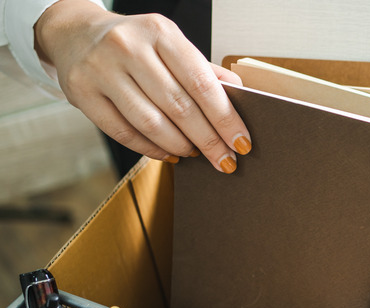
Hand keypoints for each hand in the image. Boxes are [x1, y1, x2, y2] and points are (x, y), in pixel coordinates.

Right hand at [34, 0, 250, 172]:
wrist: (77, 34)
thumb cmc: (135, 43)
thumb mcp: (170, 44)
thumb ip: (203, 69)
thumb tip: (239, 94)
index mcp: (161, 32)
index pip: (202, 83)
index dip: (226, 118)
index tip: (242, 142)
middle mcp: (130, 47)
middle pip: (179, 107)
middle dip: (208, 141)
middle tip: (226, 161)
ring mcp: (102, 70)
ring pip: (151, 123)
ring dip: (180, 146)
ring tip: (195, 154)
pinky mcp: (83, 94)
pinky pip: (123, 133)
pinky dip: (151, 149)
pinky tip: (168, 154)